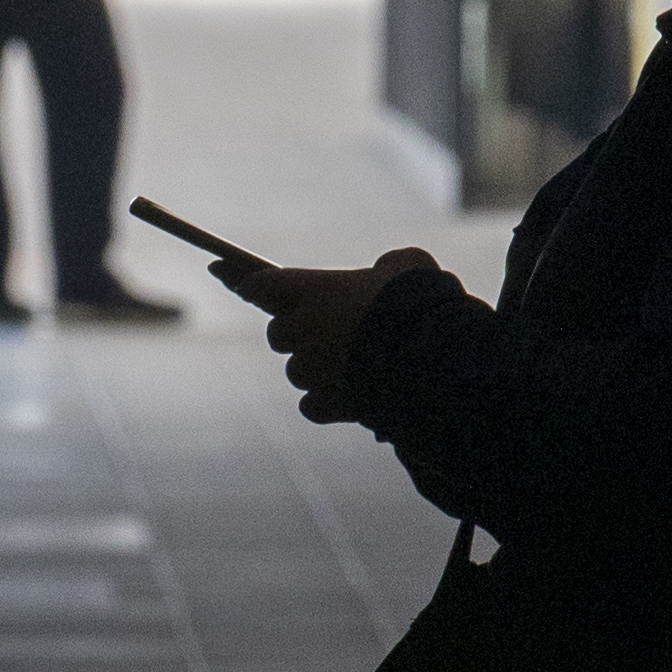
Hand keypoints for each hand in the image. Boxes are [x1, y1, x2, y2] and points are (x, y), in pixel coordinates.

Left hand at [241, 247, 430, 419]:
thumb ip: (385, 267)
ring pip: (298, 371)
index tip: (232, 279)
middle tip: (332, 330)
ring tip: (356, 364)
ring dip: (316, 367)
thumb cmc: (424, 304)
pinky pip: (312, 405)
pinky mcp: (326, 405)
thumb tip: (384, 273)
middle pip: (279, 333)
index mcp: (315, 290)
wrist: (438, 360)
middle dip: (298, 331)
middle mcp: (303, 330)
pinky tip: (352, 397)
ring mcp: (312, 371)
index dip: (246, 281)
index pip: (261, 285)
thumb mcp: (410, 266)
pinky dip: (327, 401)